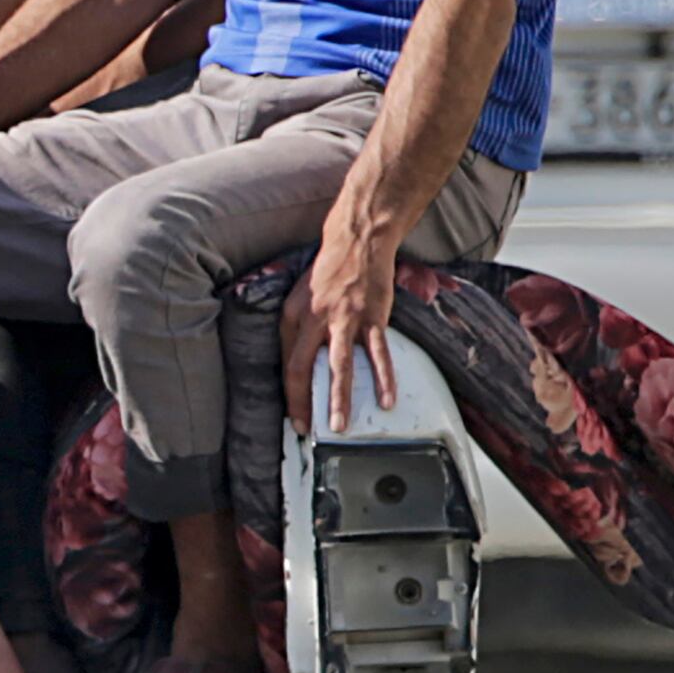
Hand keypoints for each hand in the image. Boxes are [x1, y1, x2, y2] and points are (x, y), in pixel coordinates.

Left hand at [283, 218, 402, 435]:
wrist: (357, 242)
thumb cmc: (330, 271)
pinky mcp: (371, 318)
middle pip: (302, 368)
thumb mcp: (303, 298)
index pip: (286, 362)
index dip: (290, 393)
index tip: (296, 416)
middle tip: (310, 430)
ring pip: (338, 366)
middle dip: (304, 403)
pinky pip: (377, 354)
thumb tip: (304, 360)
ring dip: (338, 399)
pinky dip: (383, 378)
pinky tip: (386, 399)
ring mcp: (344, 319)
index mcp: (293, 316)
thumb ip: (303, 328)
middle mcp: (314, 320)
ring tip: (341, 425)